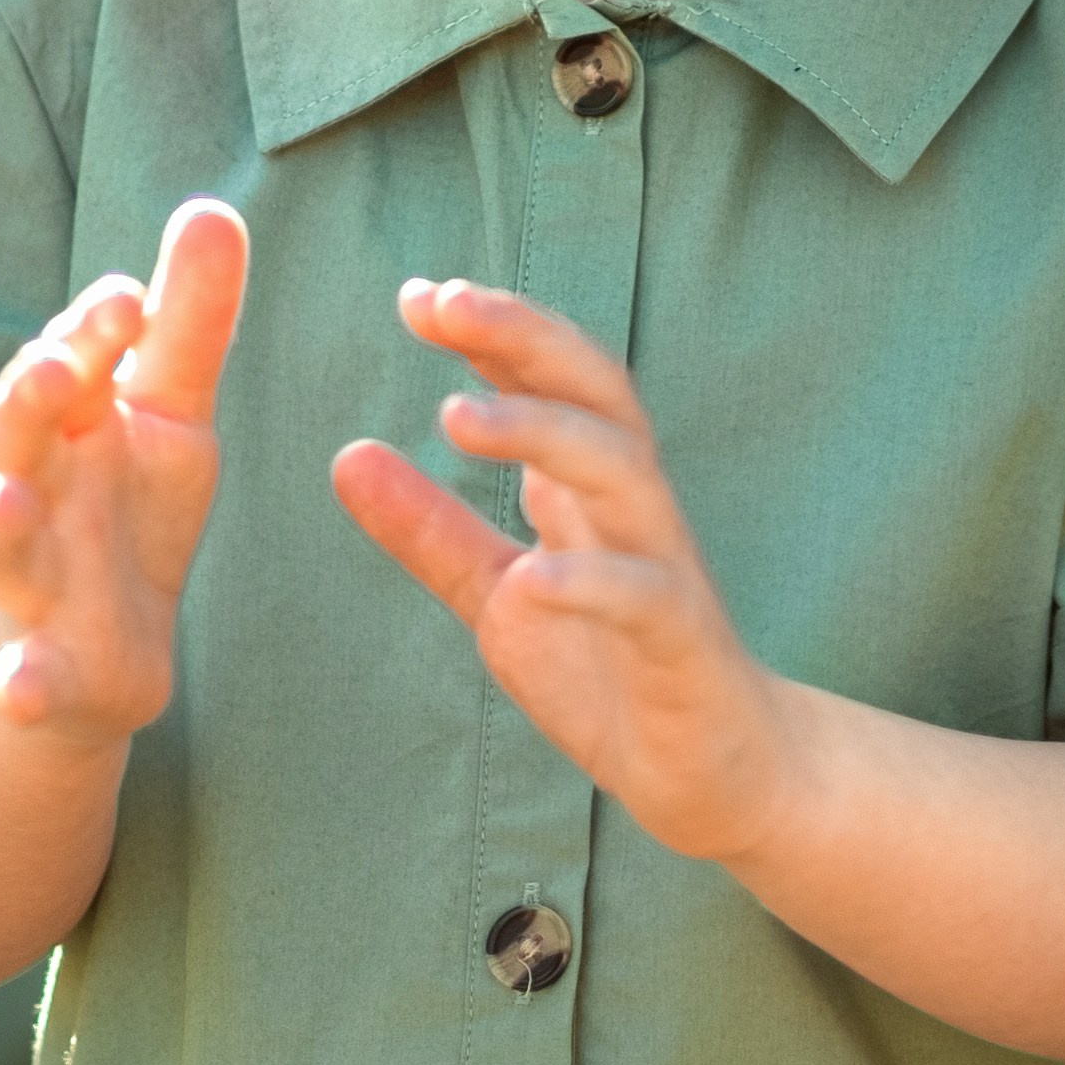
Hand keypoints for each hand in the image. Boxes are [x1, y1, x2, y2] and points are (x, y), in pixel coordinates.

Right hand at [0, 199, 248, 745]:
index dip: (89, 333)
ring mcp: (28, 584)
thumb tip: (212, 205)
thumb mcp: (170, 414)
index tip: (129, 298)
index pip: (63, 363)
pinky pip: (23, 681)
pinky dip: (19, 684)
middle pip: (7, 437)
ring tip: (1, 502)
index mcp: (62, 425)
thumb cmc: (127, 505)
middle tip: (54, 368)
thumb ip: (188, 323)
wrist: (88, 650)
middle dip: (25, 400)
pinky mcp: (48, 672)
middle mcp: (27, 493)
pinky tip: (20, 687)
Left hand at [333, 280, 794, 863]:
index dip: (488, 329)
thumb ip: (429, 529)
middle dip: (524, 335)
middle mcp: (632, 502)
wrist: (716, 769)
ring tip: (455, 417)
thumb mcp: (497, 594)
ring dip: (543, 431)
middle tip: (446, 304)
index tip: (416, 295)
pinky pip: (642, 596)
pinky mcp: (680, 639)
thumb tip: (347, 454)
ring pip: (621, 467)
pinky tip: (531, 577)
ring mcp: (663, 563)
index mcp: (588, 481)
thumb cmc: (608, 666)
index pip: (546, 377)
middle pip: (594, 386)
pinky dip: (591, 581)